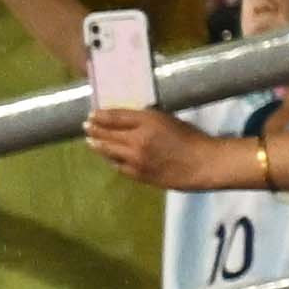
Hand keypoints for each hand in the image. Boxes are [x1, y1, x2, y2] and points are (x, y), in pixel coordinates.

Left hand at [83, 106, 231, 190]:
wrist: (202, 164)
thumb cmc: (191, 138)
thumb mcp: (169, 119)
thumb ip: (147, 120)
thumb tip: (127, 121)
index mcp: (149, 121)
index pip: (117, 116)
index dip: (102, 115)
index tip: (92, 114)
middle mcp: (138, 139)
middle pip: (109, 134)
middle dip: (95, 130)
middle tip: (86, 126)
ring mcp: (136, 159)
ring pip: (109, 151)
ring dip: (98, 145)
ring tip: (91, 141)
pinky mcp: (138, 174)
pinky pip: (118, 166)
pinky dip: (111, 160)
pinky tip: (108, 157)